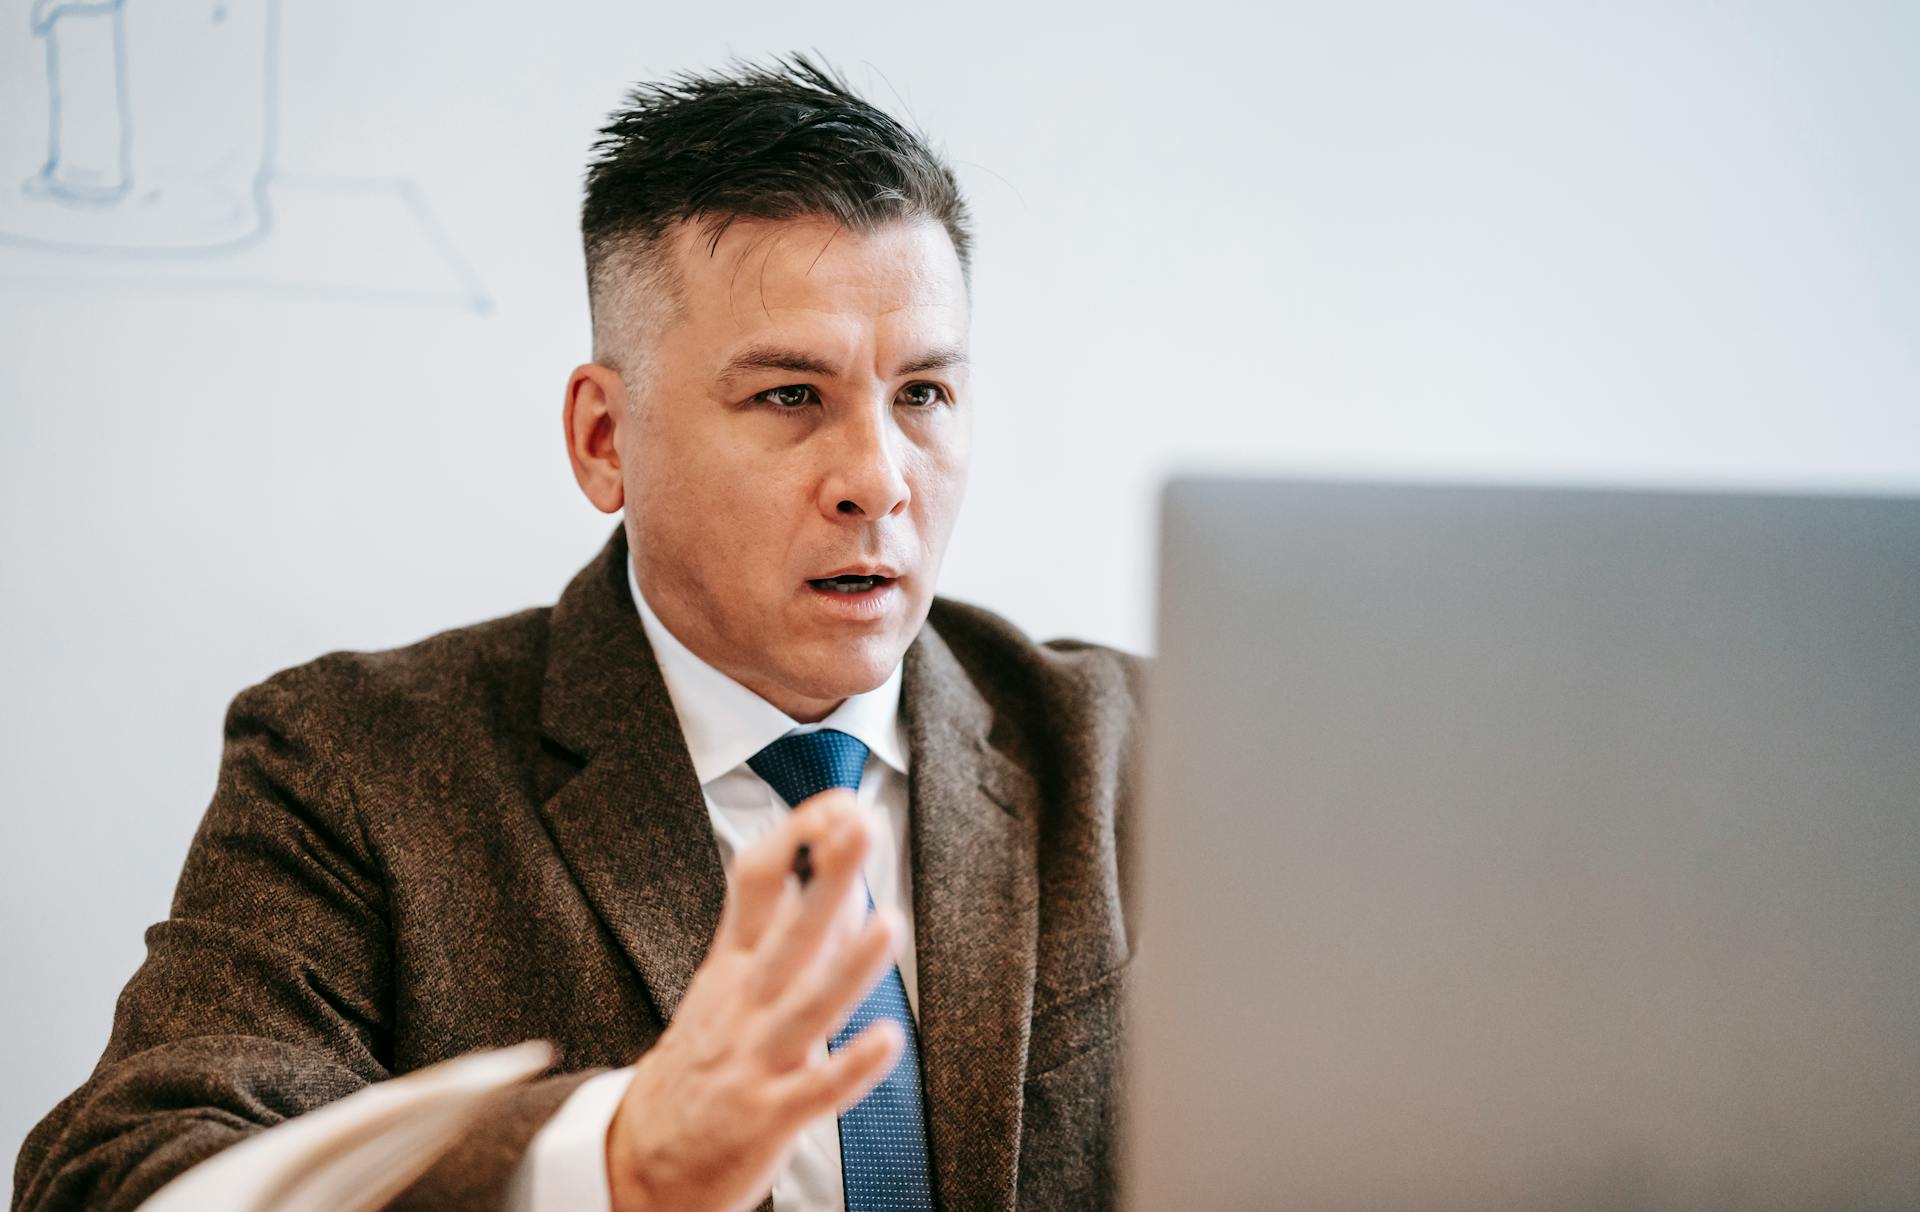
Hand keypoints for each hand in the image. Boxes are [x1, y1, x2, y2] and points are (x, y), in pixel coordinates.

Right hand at [604, 790, 906, 1211]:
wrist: (639, 1160)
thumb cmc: (702, 1062)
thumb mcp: (730, 988)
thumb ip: (787, 936)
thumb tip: (847, 881)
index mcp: (732, 964)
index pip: (756, 881)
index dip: (796, 837)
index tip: (840, 802)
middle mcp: (744, 1002)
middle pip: (788, 929)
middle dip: (827, 875)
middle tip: (863, 825)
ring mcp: (755, 1058)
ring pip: (807, 1004)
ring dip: (849, 964)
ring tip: (889, 922)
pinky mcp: (767, 1116)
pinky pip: (816, 1091)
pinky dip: (850, 1066)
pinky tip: (888, 1041)